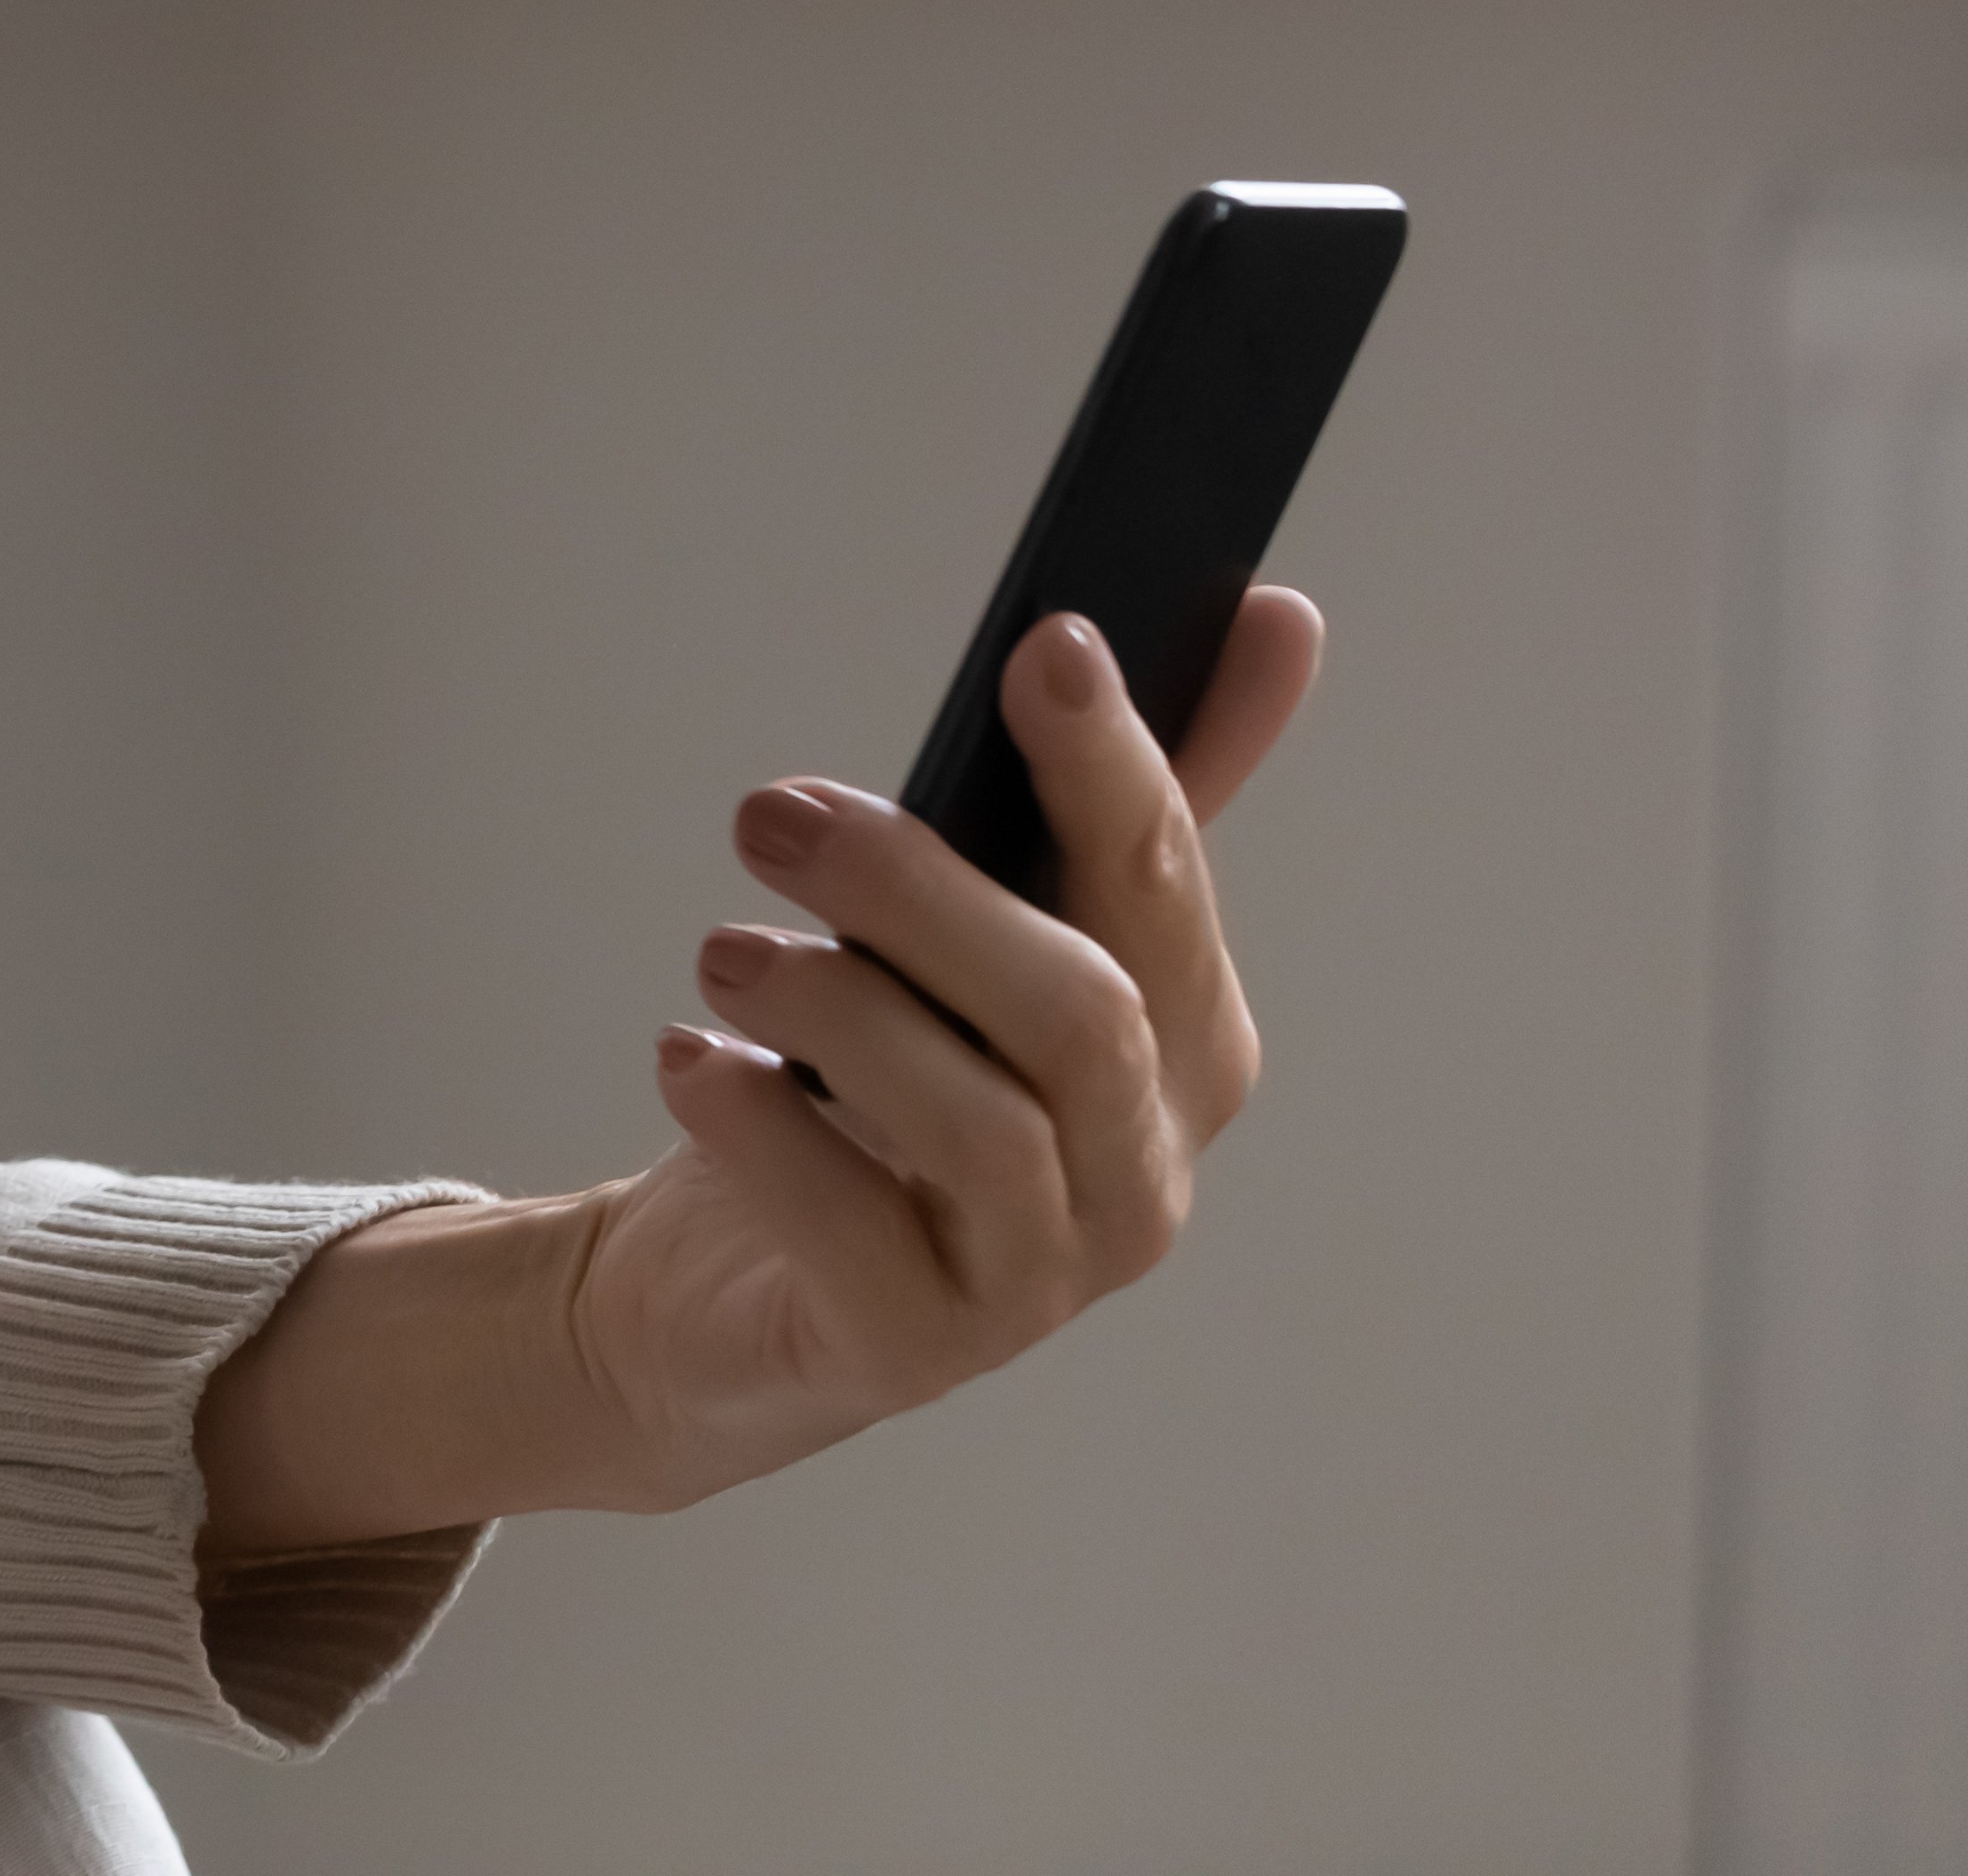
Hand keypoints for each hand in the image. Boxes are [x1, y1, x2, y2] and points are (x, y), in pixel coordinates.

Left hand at [196, 585, 1322, 1553]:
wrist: (728, 1286)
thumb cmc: (873, 1085)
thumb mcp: (984, 927)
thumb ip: (1112, 795)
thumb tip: (1276, 621)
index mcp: (1181, 1040)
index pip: (1164, 886)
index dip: (1114, 763)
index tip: (1048, 644)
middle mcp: (1138, 1165)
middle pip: (1079, 1008)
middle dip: (920, 887)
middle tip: (770, 812)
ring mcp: (1044, 1274)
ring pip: (982, 1120)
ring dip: (832, 1007)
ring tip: (721, 957)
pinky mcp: (920, 1347)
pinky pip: (856, 1228)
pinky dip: (761, 1131)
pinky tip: (691, 1065)